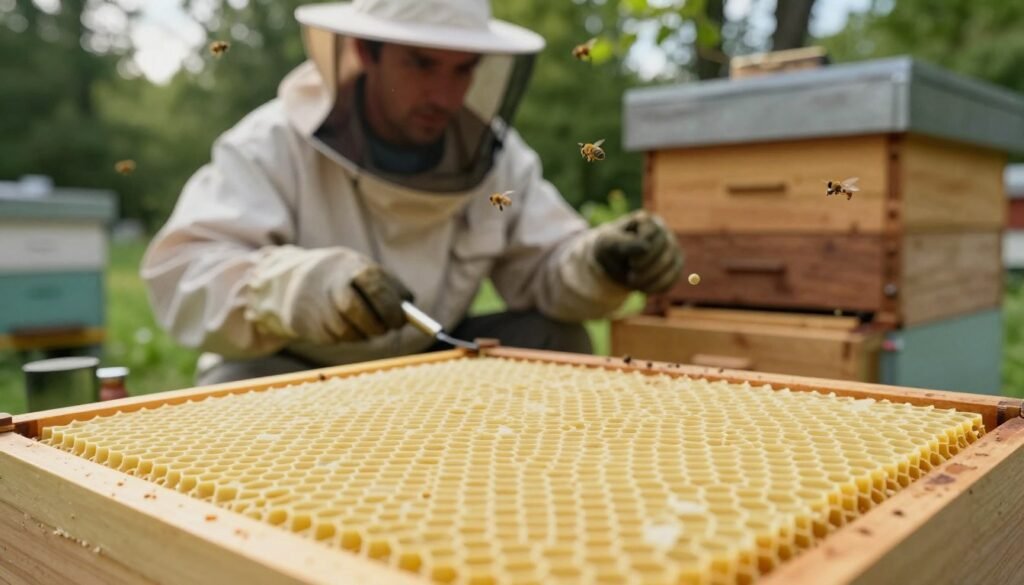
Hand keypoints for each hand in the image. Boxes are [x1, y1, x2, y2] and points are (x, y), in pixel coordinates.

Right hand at [289, 260, 413, 343]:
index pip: (372, 285)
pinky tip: (344, 325)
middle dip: (376, 324)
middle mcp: (328, 283)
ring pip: (346, 330)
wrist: (296, 282)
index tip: (401, 320)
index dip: (390, 306)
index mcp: (349, 265)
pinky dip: (348, 336)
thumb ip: (389, 287)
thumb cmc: (346, 278)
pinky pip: (335, 338)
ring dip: (363, 333)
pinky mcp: (304, 324)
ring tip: (365, 324)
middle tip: (389, 328)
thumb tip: (410, 309)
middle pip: (353, 308)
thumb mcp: (365, 272)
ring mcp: (315, 303)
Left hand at [592, 210, 683, 293]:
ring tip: (634, 284)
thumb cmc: (610, 249)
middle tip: (631, 277)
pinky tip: (644, 289)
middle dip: (647, 269)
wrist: (614, 263)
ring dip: (652, 280)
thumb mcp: (608, 244)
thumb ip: (624, 243)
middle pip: (665, 251)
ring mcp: (672, 248)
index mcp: (646, 221)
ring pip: (672, 266)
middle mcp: (663, 231)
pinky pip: (674, 278)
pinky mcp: (675, 264)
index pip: (653, 235)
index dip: (643, 252)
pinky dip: (659, 287)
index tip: (630, 261)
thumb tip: (646, 246)